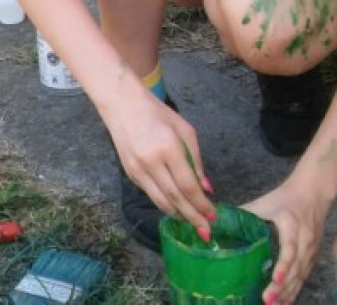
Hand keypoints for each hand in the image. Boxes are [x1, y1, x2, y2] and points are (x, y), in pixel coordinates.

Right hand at [101, 89, 215, 234]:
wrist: (122, 105)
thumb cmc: (158, 113)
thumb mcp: (185, 130)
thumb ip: (196, 160)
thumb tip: (206, 188)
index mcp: (168, 148)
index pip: (188, 185)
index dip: (202, 204)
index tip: (214, 216)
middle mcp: (151, 162)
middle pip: (175, 198)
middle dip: (193, 217)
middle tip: (206, 232)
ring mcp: (137, 170)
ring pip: (161, 202)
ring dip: (179, 215)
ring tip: (193, 223)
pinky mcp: (130, 174)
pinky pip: (151, 194)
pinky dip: (166, 203)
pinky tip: (177, 207)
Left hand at [244, 178, 331, 304]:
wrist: (313, 192)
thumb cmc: (286, 197)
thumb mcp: (265, 202)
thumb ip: (245, 212)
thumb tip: (219, 221)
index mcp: (292, 225)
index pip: (290, 249)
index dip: (284, 265)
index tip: (275, 279)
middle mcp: (305, 240)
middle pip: (296, 267)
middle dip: (282, 286)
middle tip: (267, 300)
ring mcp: (312, 249)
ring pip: (302, 275)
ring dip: (288, 292)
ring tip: (273, 304)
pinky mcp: (314, 255)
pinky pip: (305, 276)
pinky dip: (295, 290)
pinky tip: (285, 301)